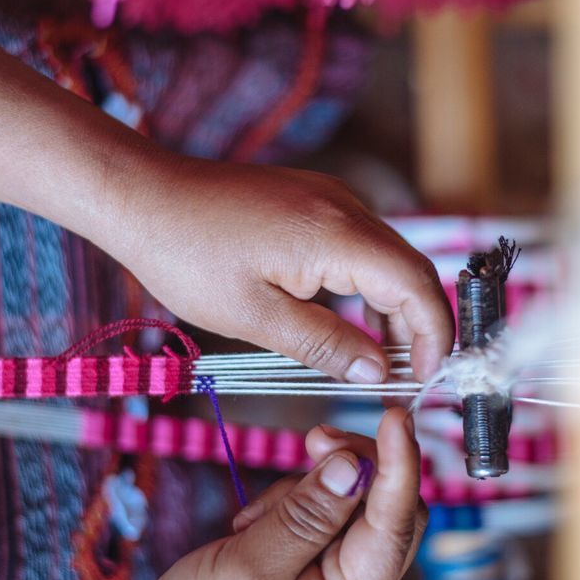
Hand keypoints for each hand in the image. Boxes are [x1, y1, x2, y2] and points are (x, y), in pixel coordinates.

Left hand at [111, 153, 453, 382]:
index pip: (417, 284)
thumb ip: (325, 344)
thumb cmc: (188, 256)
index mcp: (337, 234)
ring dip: (393, 310)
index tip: (427, 380)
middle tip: (406, 382)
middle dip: (419, 328)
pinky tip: (349, 324)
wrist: (145, 197)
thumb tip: (379, 373)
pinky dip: (368, 287)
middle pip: (411, 271)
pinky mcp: (314, 200)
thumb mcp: (255, 317)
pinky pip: (362, 247)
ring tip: (378, 363)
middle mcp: (346, 207)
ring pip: (389, 259)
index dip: (434, 335)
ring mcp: (331, 199)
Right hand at [119, 408, 425, 579]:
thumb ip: (307, 514)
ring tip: (248, 522)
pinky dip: (289, 510)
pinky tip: (246, 528)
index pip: (396, 528)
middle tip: (311, 438)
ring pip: (348, 513)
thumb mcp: (248, 567)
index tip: (395, 416)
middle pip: (385, 515)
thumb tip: (356, 466)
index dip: (400, 466)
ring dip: (308, 493)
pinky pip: (317, 526)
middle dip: (353, 469)